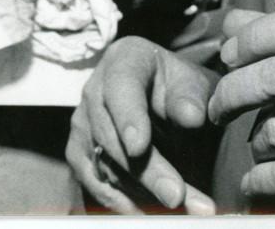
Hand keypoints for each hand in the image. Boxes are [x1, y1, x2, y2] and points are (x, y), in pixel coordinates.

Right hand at [66, 35, 216, 213]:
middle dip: (146, 171)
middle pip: (112, 135)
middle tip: (176, 196)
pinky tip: (151, 214)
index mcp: (124, 60)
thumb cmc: (181, 90)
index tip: (140, 147)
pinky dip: (123, 204)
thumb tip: (191, 117)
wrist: (165, 102)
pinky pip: (95, 184)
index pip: (121, 86)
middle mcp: (95, 90)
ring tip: (178, 211)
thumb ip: (193, 98)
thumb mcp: (195, 85)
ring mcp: (82, 123)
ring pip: (103, 165)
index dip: (129, 118)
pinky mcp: (79, 154)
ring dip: (140, 194)